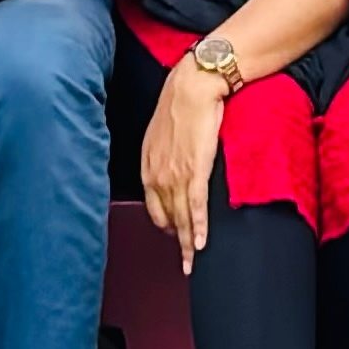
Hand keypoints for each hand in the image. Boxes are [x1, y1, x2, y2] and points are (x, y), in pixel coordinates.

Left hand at [140, 50, 239, 257]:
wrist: (192, 86)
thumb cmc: (179, 104)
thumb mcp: (161, 133)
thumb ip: (162, 156)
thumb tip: (172, 167)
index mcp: (148, 166)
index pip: (154, 206)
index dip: (165, 224)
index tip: (174, 235)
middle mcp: (158, 175)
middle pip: (168, 218)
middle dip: (177, 241)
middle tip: (185, 261)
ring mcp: (176, 175)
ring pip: (182, 217)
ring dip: (188, 243)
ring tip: (192, 262)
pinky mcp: (195, 171)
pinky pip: (196, 207)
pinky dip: (199, 228)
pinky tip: (200, 244)